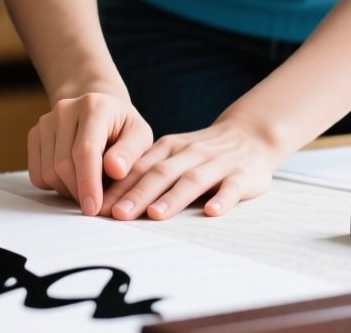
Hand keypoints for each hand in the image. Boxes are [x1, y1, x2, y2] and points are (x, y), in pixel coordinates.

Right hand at [27, 92, 153, 216]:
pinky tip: (73, 178)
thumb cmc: (123, 128)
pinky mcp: (34, 134)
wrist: (100, 110)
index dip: (87, 182)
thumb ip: (131, 153)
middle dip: (78, 191)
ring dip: (68, 190)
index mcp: (94, 107)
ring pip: (48, 172)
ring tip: (88, 186)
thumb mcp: (140, 136)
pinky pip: (37, 174)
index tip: (93, 208)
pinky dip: (54, 186)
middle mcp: (65, 109)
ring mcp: (46, 121)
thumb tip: (115, 170)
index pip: (85, 150)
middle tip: (96, 203)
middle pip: (62, 164)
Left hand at [97, 118, 280, 220]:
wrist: (251, 135)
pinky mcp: (242, 176)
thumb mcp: (173, 155)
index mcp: (169, 148)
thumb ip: (147, 173)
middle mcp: (190, 153)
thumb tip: (109, 201)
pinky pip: (232, 188)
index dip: (118, 187)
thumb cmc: (202, 154)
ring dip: (172, 198)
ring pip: (192, 180)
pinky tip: (211, 212)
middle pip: (160, 173)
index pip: (139, 168)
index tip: (99, 207)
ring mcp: (217, 164)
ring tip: (155, 215)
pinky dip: (222, 199)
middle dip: (137, 194)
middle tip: (117, 214)